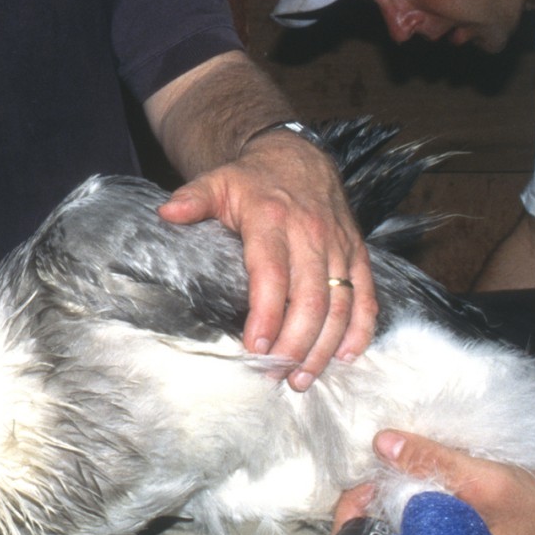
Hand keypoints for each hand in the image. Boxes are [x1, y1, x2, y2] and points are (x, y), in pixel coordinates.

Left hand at [158, 131, 374, 388]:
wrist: (298, 156)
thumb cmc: (252, 178)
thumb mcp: (218, 181)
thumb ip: (193, 199)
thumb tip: (167, 213)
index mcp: (272, 219)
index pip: (271, 274)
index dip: (266, 315)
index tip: (254, 349)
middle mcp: (310, 234)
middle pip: (310, 299)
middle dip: (295, 344)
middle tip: (277, 376)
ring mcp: (339, 245)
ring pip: (340, 305)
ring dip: (324, 347)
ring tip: (303, 377)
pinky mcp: (357, 252)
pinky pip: (366, 295)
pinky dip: (360, 329)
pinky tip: (345, 356)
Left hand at [335, 429, 534, 534]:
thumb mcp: (490, 481)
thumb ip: (435, 462)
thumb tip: (382, 441)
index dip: (355, 509)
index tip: (358, 477)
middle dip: (371, 503)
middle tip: (372, 466)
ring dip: (394, 504)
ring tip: (391, 469)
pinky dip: (420, 510)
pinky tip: (421, 484)